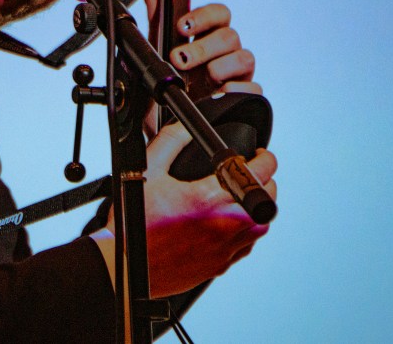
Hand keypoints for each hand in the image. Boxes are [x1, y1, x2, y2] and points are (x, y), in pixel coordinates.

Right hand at [99, 122, 277, 297]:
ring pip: (262, 225)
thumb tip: (188, 126)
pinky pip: (246, 246)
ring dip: (257, 207)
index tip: (257, 154)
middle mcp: (225, 225)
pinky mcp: (219, 266)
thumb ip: (172, 140)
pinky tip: (226, 223)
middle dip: (263, 180)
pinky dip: (245, 231)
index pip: (260, 172)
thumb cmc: (133, 223)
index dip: (264, 157)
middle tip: (247, 172)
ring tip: (238, 196)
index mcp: (210, 198)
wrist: (123, 267)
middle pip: (269, 198)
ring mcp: (224, 249)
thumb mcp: (148, 170)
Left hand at [145, 0, 259, 96]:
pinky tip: (219, 94)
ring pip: (245, 58)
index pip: (219, 15)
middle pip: (230, 36)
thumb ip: (157, 27)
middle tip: (179, 59)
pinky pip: (254, 89)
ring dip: (221, 66)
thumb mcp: (157, 59)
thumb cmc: (167, 89)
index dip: (204, 16)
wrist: (164, 129)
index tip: (181, 26)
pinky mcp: (246, 98)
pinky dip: (237, 89)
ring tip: (203, 77)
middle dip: (203, 47)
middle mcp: (226, 54)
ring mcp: (238, 76)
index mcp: (208, 39)